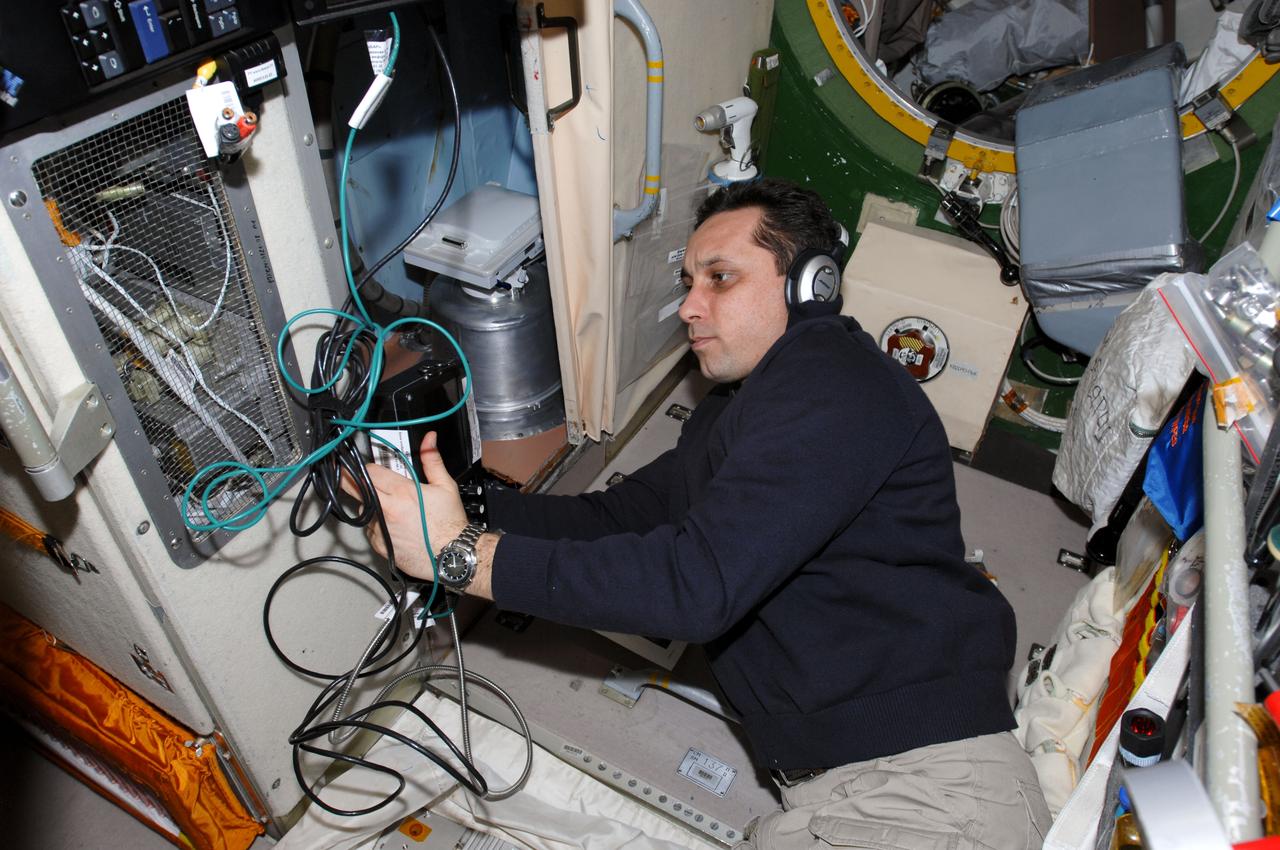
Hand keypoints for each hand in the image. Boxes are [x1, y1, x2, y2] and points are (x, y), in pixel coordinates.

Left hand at [341, 431, 468, 581]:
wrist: (452, 556)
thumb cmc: (450, 523)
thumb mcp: (445, 486)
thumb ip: (432, 460)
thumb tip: (429, 439)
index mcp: (402, 492)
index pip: (370, 472)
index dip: (366, 467)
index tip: (363, 466)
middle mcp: (388, 510)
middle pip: (356, 488)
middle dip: (348, 480)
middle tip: (343, 474)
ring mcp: (382, 529)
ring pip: (364, 509)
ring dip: (370, 504)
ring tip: (388, 506)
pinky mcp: (380, 545)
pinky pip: (370, 530)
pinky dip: (376, 524)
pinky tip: (392, 524)